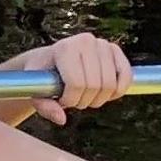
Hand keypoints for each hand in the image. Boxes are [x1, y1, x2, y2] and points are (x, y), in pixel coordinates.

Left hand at [8, 33, 132, 123]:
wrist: (50, 59)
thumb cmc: (41, 75)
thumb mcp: (34, 90)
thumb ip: (43, 106)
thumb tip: (61, 119)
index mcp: (64, 48)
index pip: (76, 83)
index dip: (71, 99)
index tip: (62, 101)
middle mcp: (86, 41)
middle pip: (94, 86)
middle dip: (83, 101)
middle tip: (74, 100)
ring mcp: (103, 44)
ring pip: (111, 85)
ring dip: (98, 99)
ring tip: (84, 96)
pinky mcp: (116, 50)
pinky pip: (126, 77)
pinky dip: (117, 92)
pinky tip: (104, 94)